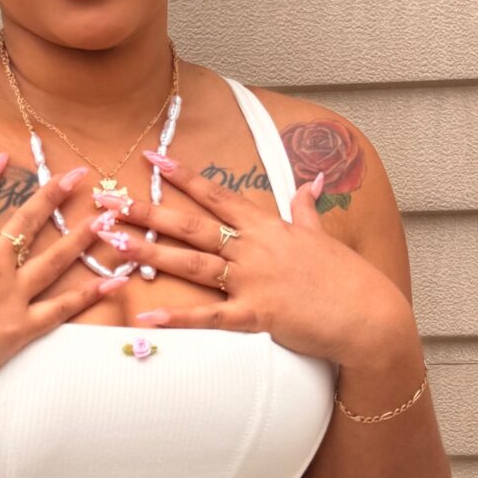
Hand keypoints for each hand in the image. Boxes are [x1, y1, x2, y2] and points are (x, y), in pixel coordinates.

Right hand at [0, 152, 128, 405]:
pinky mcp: (20, 330)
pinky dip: (89, 295)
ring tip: (106, 220)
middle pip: (28, 222)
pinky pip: (61, 308)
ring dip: (81, 237)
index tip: (2, 158)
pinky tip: (113, 281)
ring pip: (54, 260)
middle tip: (79, 176)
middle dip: (54, 194)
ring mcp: (9, 296)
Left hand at [101, 150, 410, 365]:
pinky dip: (180, 318)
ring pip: (193, 264)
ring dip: (151, 254)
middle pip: (191, 225)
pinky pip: (211, 317)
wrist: (370, 315)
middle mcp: (255, 249)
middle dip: (147, 212)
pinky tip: (148, 317)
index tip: (152, 158)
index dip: (183, 176)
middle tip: (107, 202)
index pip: (217, 195)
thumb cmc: (347, 277)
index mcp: (267, 227)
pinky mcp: (258, 316)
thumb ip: (307, 209)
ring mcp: (255, 281)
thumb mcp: (322, 236)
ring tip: (114, 244)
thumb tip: (310, 183)